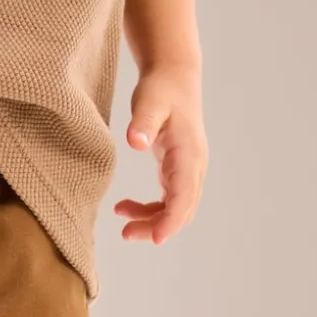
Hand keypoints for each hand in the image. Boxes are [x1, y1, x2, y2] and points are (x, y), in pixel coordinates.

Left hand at [114, 66, 207, 243]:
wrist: (173, 76)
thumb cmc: (161, 88)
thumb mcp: (149, 102)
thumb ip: (143, 123)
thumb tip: (135, 142)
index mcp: (190, 154)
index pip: (185, 196)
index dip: (171, 220)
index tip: (156, 239)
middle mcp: (194, 166)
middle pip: (182, 209)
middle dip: (157, 227)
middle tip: (126, 234)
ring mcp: (187, 170)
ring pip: (175, 208)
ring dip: (151, 221)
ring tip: (122, 221)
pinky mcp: (177, 170)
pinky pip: (167, 200)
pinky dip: (149, 210)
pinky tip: (124, 207)